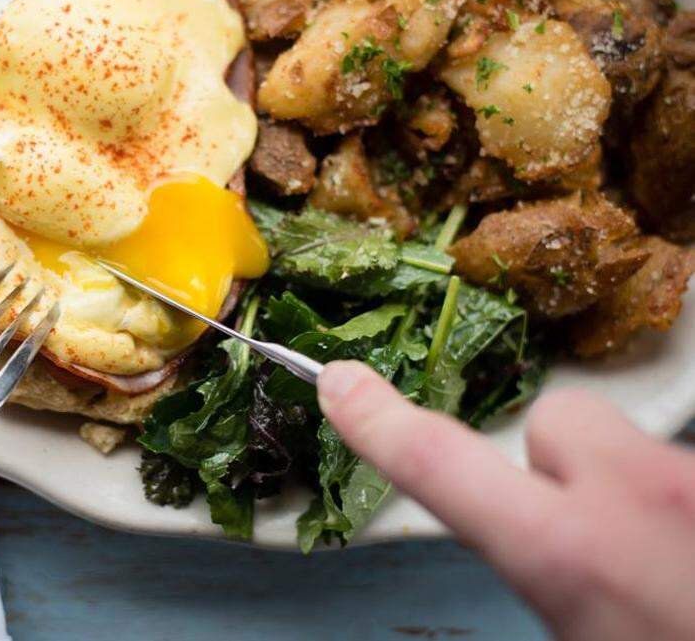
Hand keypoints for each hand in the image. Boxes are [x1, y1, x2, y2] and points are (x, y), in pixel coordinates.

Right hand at [316, 361, 694, 640]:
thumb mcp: (586, 640)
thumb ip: (558, 596)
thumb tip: (551, 565)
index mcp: (574, 558)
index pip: (444, 469)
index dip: (382, 424)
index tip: (342, 386)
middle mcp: (641, 499)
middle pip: (559, 425)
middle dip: (561, 464)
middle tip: (595, 536)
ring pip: (642, 450)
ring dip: (643, 492)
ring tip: (680, 565)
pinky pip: (691, 476)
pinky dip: (690, 509)